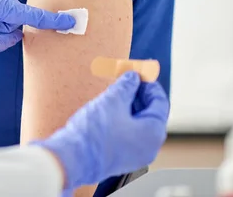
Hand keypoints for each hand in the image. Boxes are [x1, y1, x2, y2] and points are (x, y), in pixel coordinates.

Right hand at [36, 72, 168, 191]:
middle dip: (138, 95)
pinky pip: (127, 135)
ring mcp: (135, 155)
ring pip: (137, 125)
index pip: (160, 102)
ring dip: (128, 107)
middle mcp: (149, 147)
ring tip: (113, 94)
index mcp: (153, 132)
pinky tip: (108, 111)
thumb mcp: (112, 100)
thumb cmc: (94, 133)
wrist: (72, 160)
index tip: (138, 73)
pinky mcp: (120, 159)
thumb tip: (132, 78)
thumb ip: (126, 85)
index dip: (149, 84)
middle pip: (150, 114)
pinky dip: (122, 121)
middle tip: (125, 81)